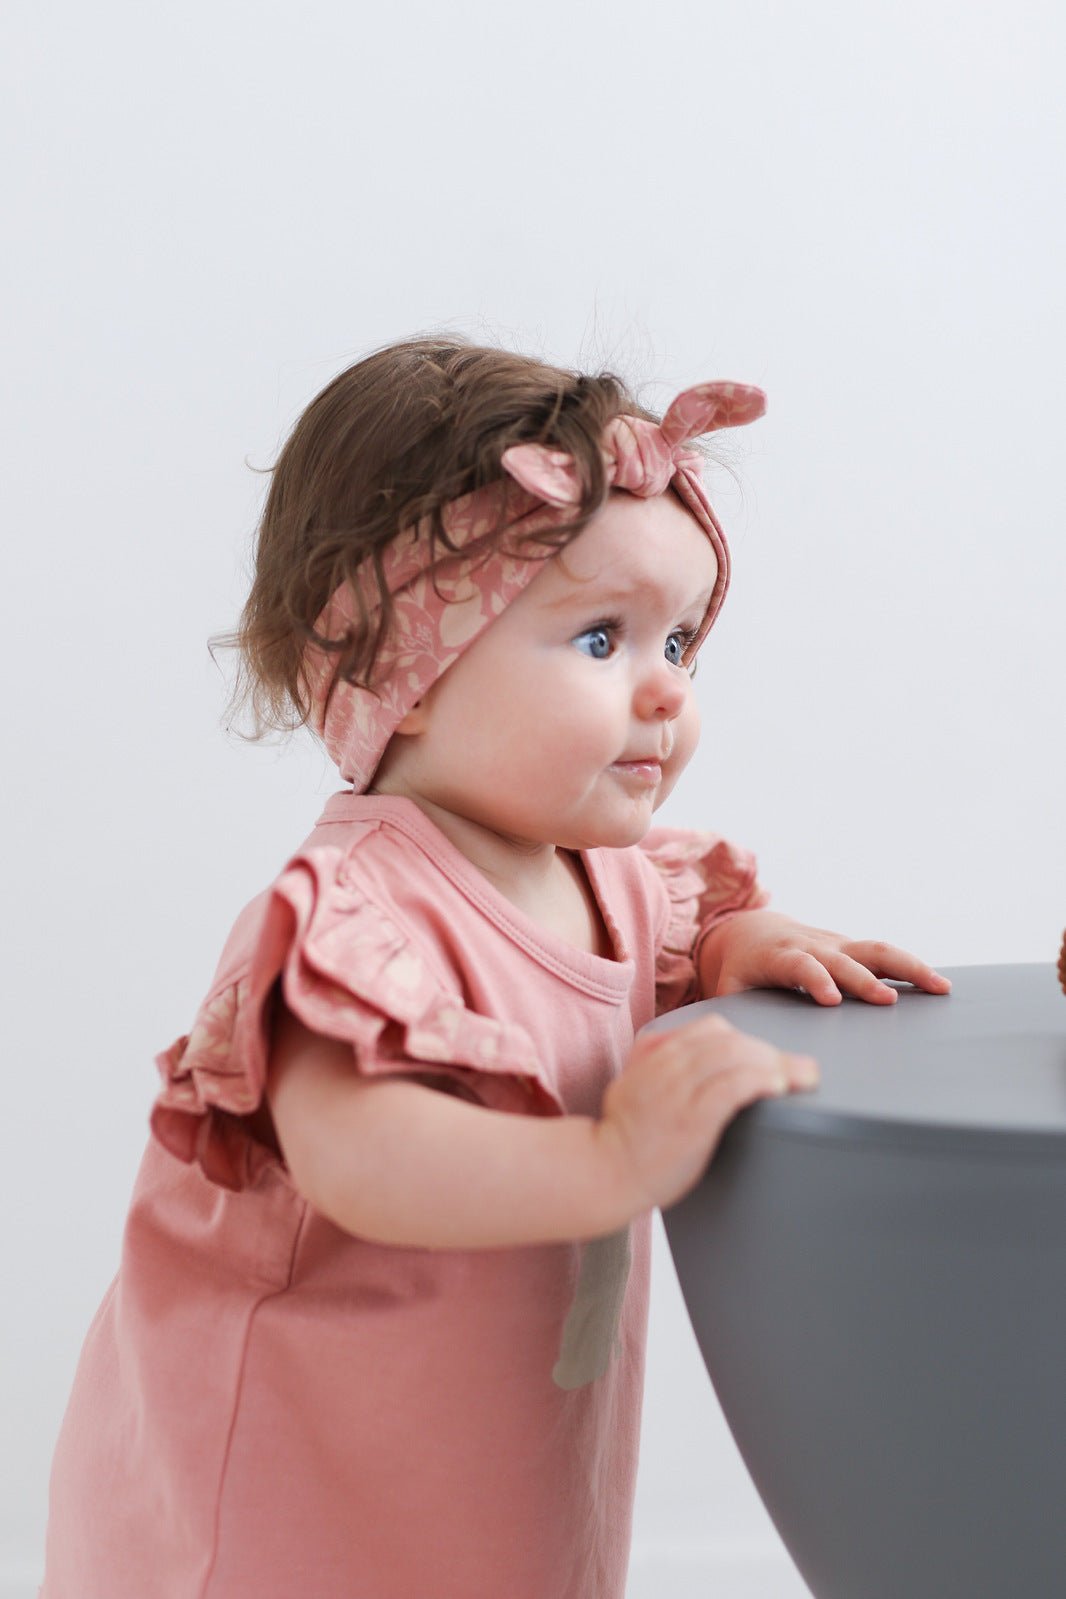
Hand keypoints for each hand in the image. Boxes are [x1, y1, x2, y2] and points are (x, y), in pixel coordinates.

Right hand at [596, 1013, 818, 1212]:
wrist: (604, 1170)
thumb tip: (691, 1052)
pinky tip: (780, 1086)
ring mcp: (679, 1090)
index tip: (768, 1058)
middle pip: (731, 1040)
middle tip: (800, 1068)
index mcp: (656, 1052)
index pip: (711, 1028)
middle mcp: (668, 1064)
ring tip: (803, 1076)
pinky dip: (761, 1080)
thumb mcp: (632, 1081)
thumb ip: (657, 1060)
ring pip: (736, 1056)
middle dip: (771, 1052)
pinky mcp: (692, 1119)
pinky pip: (733, 1086)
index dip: (747, 1040)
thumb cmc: (623, 1134)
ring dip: (777, 1063)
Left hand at [699, 910, 950, 1005]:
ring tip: (940, 987)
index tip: (832, 1000)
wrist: (751, 929)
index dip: (815, 979)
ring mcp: (835, 943)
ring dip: (908, 967)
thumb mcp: (729, 987)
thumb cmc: (741, 967)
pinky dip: (910, 968)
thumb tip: (741, 1048)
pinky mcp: (850, 946)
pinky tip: (937, 985)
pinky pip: (883, 954)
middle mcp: (812, 945)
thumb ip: (737, 1012)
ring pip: (874, 950)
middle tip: (888, 1002)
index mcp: (778, 956)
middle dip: (866, 980)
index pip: (800, 965)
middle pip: (844, 958)